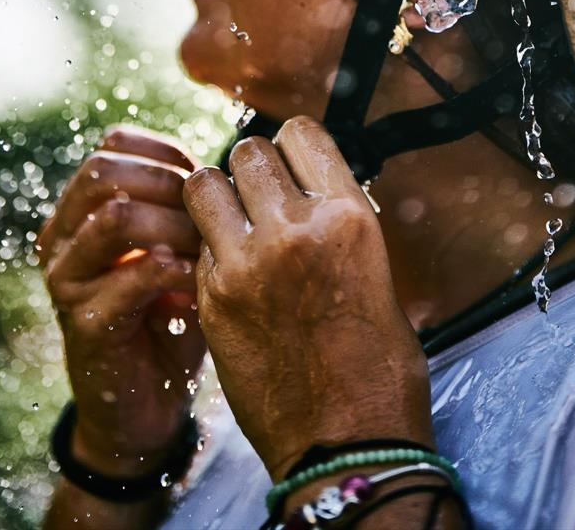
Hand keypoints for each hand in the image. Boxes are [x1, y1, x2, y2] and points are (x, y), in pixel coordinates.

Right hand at [37, 127, 206, 475]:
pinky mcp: (85, 324)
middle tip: (212, 213)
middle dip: (169, 183)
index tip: (204, 179)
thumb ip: (186, 203)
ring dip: (174, 224)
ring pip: (114, 216)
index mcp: (82, 209)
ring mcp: (66, 281)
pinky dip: (177, 270)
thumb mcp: (180, 244)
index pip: (114, 144)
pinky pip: (132, 277)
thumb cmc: (174, 310)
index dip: (166, 152)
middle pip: (104, 170)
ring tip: (209, 246)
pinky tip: (202, 279)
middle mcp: (62, 237)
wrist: (150, 400)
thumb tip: (225, 164)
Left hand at [183, 116, 432, 480]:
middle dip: (254, 167)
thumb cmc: (377, 362)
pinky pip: (197, 242)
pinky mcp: (212, 298)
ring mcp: (246, 263)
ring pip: (204, 184)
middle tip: (261, 196)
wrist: (346, 441)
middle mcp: (295, 229)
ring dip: (217, 195)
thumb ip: (337, 221)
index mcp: (348, 216)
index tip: (292, 161)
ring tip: (232, 219)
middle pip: (248, 151)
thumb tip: (313, 190)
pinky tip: (228, 270)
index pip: (300, 132)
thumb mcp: (377, 271)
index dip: (292, 144)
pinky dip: (208, 246)